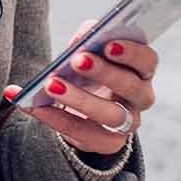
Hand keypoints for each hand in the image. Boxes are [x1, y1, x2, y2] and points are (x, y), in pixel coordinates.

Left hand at [3, 18, 158, 156]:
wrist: (85, 110)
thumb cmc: (90, 71)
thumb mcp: (90, 51)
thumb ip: (88, 38)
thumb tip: (80, 39)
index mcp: (141, 70)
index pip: (147, 60)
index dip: (132, 52)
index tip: (108, 45)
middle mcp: (141, 97)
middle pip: (130, 86)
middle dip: (103, 72)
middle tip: (76, 60)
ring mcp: (128, 123)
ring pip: (111, 114)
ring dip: (79, 98)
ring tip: (50, 85)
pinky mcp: (108, 142)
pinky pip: (84, 134)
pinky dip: (55, 118)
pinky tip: (32, 106)